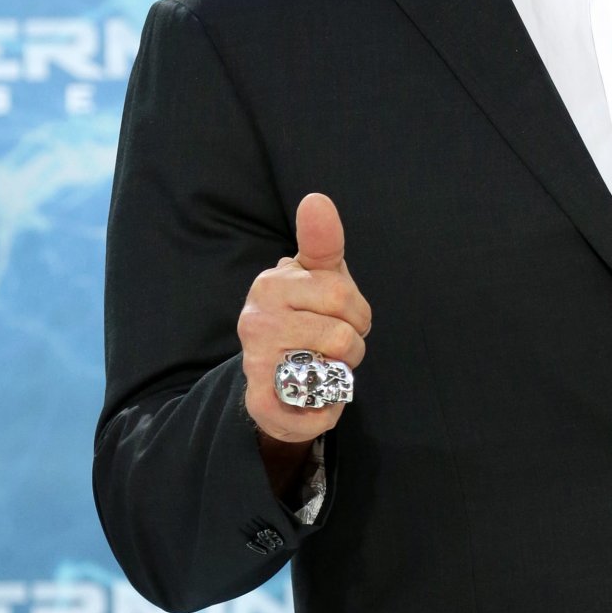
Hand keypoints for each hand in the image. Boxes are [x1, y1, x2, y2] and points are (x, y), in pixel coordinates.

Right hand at [238, 192, 372, 444]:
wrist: (278, 374)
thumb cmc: (307, 314)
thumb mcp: (319, 275)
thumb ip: (322, 241)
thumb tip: (316, 200)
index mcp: (272, 283)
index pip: (340, 292)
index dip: (356, 311)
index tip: (345, 312)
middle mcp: (256, 319)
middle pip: (344, 333)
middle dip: (354, 342)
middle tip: (336, 344)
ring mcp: (255, 361)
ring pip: (335, 368)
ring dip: (343, 372)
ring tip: (325, 364)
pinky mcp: (260, 401)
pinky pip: (310, 412)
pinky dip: (326, 412)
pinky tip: (319, 399)